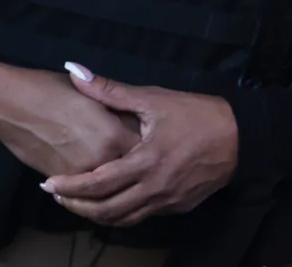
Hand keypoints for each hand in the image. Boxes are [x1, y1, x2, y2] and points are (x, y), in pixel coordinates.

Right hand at [0, 56, 140, 178]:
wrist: (11, 104)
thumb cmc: (53, 91)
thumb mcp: (93, 96)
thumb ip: (118, 111)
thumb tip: (137, 119)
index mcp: (114, 137)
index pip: (145, 150)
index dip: (149, 145)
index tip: (152, 140)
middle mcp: (101, 162)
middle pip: (129, 171)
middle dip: (133, 165)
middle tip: (138, 157)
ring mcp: (80, 176)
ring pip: (108, 184)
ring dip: (114, 179)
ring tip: (121, 171)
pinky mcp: (60, 183)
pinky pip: (85, 190)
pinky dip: (93, 185)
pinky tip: (96, 176)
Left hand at [41, 62, 238, 226]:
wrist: (242, 136)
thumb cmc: (198, 114)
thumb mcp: (154, 98)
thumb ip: (110, 90)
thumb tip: (75, 72)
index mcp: (145, 162)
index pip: (97, 185)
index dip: (69, 187)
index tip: (48, 184)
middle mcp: (154, 189)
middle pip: (105, 211)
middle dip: (77, 207)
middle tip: (58, 196)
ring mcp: (168, 202)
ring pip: (124, 220)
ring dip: (98, 215)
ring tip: (80, 203)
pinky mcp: (179, 207)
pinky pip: (144, 216)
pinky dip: (123, 213)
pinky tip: (115, 200)